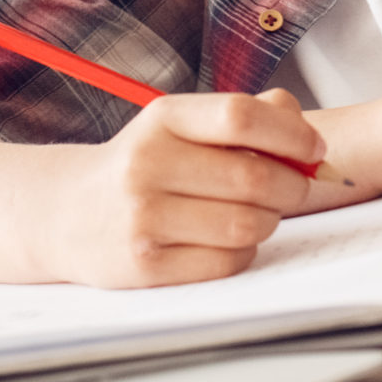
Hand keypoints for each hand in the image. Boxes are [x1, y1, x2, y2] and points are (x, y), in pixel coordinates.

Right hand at [46, 89, 322, 286]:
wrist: (66, 213)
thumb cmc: (142, 165)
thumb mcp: (181, 126)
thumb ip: (243, 116)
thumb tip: (302, 129)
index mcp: (162, 119)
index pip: (240, 116)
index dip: (291, 133)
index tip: (314, 147)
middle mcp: (148, 164)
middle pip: (254, 176)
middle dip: (292, 184)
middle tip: (295, 187)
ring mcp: (144, 218)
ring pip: (247, 223)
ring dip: (270, 220)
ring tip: (260, 213)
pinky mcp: (146, 266)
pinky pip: (227, 261)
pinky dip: (244, 251)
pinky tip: (229, 239)